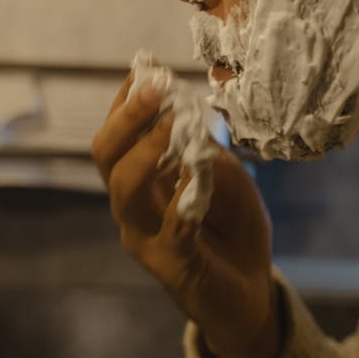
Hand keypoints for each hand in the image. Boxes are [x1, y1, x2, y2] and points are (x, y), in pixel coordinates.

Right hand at [91, 79, 280, 357]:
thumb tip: (184, 106)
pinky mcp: (172, 265)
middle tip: (155, 87)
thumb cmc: (232, 227)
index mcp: (140, 181)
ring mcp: (146, 237)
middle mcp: (132, 207)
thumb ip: (199, 146)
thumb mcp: (221, 174)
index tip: (147, 67)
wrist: (252, 290)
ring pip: (125, 189)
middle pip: (106, 157)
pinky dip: (185, 195)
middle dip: (127, 117)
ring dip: (148, 150)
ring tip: (172, 122)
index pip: (117, 134)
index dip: (126, 100)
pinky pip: (172, 226)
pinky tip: (199, 172)